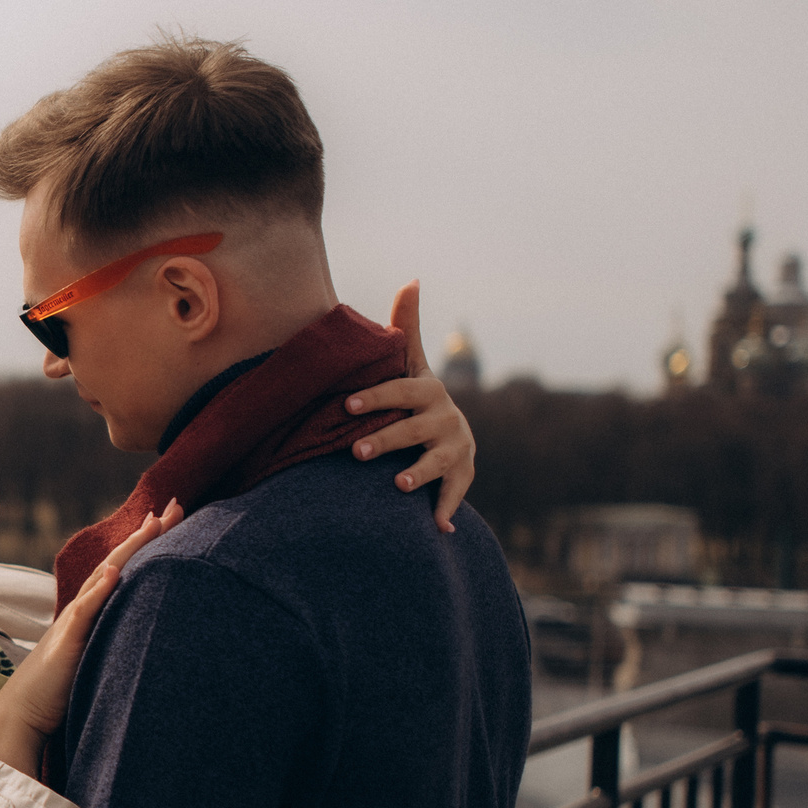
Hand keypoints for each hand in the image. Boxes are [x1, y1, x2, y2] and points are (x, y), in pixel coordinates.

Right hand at [0, 501, 185, 772]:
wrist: (22, 713)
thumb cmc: (56, 693)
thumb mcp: (93, 660)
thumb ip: (111, 643)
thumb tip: (140, 637)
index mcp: (90, 614)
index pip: (121, 571)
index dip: (144, 545)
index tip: (167, 520)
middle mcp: (82, 610)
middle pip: (117, 563)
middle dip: (146, 534)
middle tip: (174, 505)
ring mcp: (73, 622)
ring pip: (103, 577)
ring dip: (128, 550)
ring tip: (151, 524)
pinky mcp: (66, 641)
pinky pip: (84, 612)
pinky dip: (99, 590)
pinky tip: (113, 571)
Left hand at [344, 281, 475, 531]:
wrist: (449, 431)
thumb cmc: (415, 394)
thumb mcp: (411, 362)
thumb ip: (406, 325)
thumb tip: (412, 279)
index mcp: (427, 391)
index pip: (400, 391)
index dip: (375, 396)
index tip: (346, 404)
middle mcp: (446, 420)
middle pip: (413, 430)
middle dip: (387, 439)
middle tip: (355, 452)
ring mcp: (456, 450)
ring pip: (437, 464)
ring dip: (419, 475)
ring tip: (397, 486)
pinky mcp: (461, 476)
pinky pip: (455, 496)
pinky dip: (446, 512)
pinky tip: (438, 529)